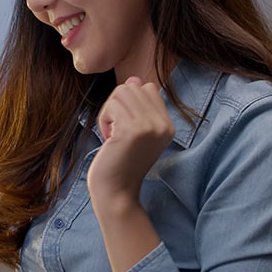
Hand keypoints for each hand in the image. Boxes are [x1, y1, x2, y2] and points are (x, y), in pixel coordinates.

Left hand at [88, 76, 174, 213]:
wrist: (116, 193)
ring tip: (113, 135)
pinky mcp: (132, 130)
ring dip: (109, 112)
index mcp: (168, 125)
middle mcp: (163, 125)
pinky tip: (109, 140)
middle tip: (116, 132)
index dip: (129, 102)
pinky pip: (111, 105)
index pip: (147, 88)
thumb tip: (134, 79)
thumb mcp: (135, 133)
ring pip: (121, 92)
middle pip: (132, 86)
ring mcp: (149, 126)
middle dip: (116, 105)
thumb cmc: (120, 163)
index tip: (124, 127)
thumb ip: (137, 107)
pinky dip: (103, 120)